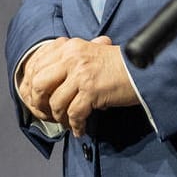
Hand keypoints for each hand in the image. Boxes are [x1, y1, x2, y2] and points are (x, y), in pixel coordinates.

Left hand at [17, 37, 134, 135]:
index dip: (32, 86)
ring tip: (68, 122)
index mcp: (70, 47)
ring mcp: (82, 73)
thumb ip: (69, 61)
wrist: (144, 69)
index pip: (37, 65)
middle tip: (47, 114)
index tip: (37, 101)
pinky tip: (80, 129)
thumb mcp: (91, 53)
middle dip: (40, 103)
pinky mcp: (92, 90)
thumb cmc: (119, 64)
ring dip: (60, 118)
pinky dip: (76, 126)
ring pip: (56, 102)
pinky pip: (74, 114)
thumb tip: (43, 82)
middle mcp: (73, 57)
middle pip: (39, 83)